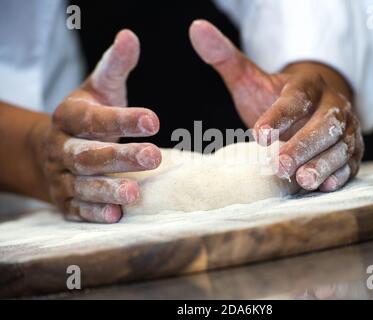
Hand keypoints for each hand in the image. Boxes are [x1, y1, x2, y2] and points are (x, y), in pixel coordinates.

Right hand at [32, 30, 160, 222]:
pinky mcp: (65, 201)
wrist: (56, 150)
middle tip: (154, 156)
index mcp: (68, 117)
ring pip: (82, 184)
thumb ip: (115, 67)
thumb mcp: (99, 90)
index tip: (154, 119)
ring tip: (136, 192)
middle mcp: (61, 148)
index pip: (93, 119)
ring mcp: (60, 177)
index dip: (122, 119)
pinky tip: (117, 215)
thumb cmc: (87, 118)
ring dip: (108, 189)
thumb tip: (130, 36)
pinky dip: (96, 213)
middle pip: (88, 155)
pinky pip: (78, 209)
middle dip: (120, 157)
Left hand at [189, 20, 363, 190]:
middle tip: (279, 166)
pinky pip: (351, 162)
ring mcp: (347, 128)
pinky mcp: (352, 149)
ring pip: (341, 145)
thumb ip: (227, 59)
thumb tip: (196, 29)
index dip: (279, 116)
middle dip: (303, 145)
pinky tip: (325, 186)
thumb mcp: (253, 78)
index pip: (296, 99)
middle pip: (325, 124)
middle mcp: (333, 105)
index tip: (259, 135)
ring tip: (303, 181)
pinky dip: (340, 174)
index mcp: (308, 84)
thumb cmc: (277, 96)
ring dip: (323, 164)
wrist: (315, 103)